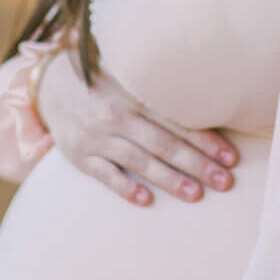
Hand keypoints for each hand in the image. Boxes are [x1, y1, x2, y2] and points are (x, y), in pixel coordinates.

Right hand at [37, 50, 238, 205]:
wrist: (48, 85)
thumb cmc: (102, 84)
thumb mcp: (129, 80)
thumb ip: (160, 94)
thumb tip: (209, 105)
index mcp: (134, 96)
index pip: (177, 122)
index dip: (206, 140)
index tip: (230, 157)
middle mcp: (117, 117)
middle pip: (164, 144)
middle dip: (197, 164)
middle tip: (225, 181)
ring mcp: (97, 138)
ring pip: (139, 161)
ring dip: (169, 179)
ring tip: (197, 194)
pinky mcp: (80, 156)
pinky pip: (105, 175)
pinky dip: (125, 187)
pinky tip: (146, 200)